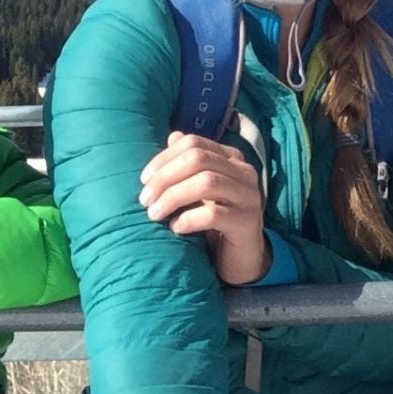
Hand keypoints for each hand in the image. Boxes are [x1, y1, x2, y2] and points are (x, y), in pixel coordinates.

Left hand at [139, 131, 268, 284]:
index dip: (164, 158)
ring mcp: (248, 196)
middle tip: (145, 199)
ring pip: (206, 183)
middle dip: (165, 177)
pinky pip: (214, 214)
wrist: (241, 257)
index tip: (144, 179)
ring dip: (173, 197)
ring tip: (154, 214)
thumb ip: (189, 164)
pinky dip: (189, 219)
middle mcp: (244, 172)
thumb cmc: (216, 220)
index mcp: (231, 158)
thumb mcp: (200, 190)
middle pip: (198, 159)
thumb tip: (173, 136)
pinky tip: (176, 227)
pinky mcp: (247, 222)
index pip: (194, 143)